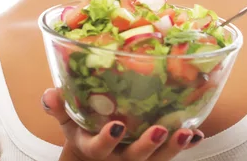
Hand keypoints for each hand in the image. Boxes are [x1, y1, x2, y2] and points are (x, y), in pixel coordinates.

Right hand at [41, 87, 203, 160]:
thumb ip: (59, 108)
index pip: (98, 149)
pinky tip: (196, 134)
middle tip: (159, 129)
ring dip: (172, 147)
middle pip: (134, 158)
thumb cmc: (82, 134)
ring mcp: (136, 159)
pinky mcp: (153, 156)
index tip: (116, 126)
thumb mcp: (68, 124)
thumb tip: (49, 93)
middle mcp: (118, 158)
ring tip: (186, 133)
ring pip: (156, 159)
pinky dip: (184, 144)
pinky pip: (169, 153)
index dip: (106, 140)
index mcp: (94, 149)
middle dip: (147, 146)